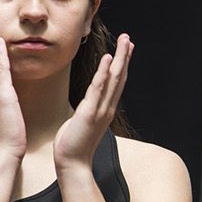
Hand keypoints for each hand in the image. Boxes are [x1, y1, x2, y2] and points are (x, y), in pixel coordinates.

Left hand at [55, 33, 130, 170]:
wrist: (73, 164)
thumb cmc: (74, 145)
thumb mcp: (83, 123)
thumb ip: (88, 111)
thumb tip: (88, 105)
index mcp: (106, 109)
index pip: (116, 82)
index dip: (122, 64)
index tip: (125, 49)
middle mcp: (108, 107)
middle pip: (120, 76)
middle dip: (125, 56)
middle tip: (128, 37)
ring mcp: (101, 109)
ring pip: (114, 78)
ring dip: (120, 58)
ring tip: (124, 41)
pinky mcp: (90, 112)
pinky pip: (98, 88)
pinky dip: (105, 73)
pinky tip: (108, 58)